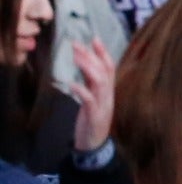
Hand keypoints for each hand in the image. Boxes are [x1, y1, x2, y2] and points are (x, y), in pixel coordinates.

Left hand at [68, 39, 115, 153]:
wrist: (95, 145)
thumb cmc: (92, 121)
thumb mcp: (93, 100)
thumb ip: (91, 84)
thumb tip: (85, 65)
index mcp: (108, 91)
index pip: (109, 67)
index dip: (103, 52)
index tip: (94, 38)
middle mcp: (108, 95)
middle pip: (104, 71)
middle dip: (91, 56)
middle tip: (77, 44)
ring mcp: (103, 105)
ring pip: (99, 82)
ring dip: (88, 68)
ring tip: (75, 57)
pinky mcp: (95, 116)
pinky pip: (89, 100)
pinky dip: (81, 90)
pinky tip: (70, 84)